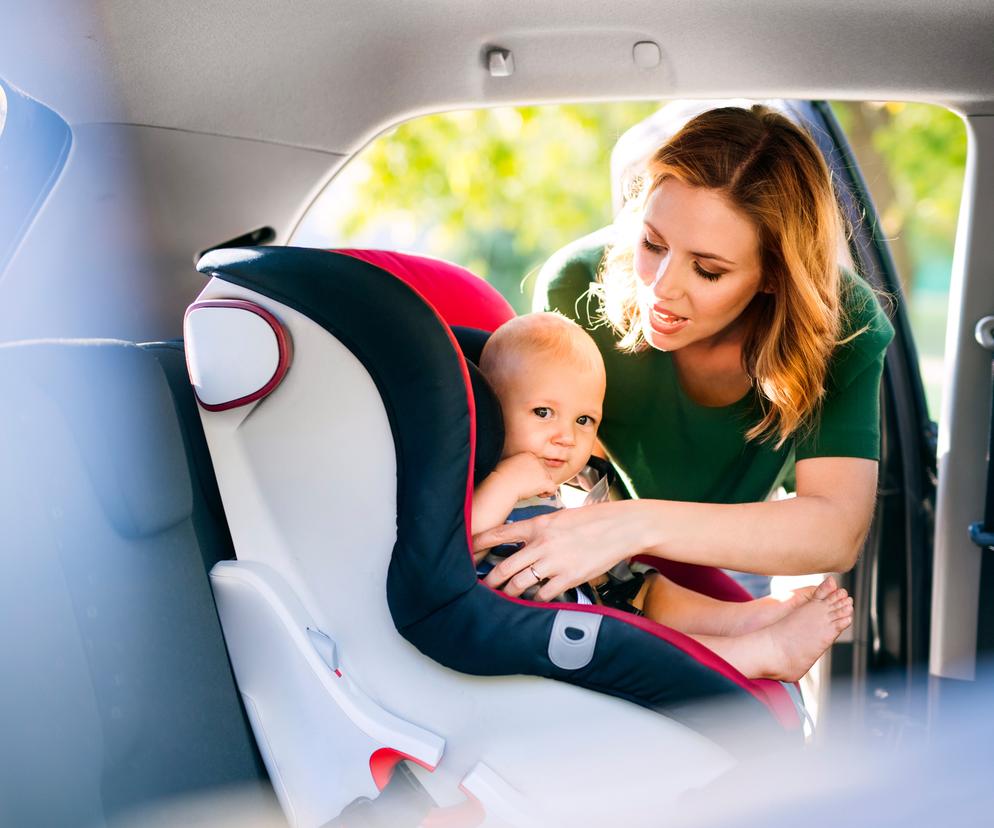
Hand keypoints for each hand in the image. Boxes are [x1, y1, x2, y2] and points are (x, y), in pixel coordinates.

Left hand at [475, 500, 649, 600]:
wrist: (621, 527)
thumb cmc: (592, 521)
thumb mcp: (561, 517)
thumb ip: (540, 529)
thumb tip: (521, 538)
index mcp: (539, 525)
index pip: (500, 533)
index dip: (480, 542)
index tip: (469, 549)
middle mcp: (542, 543)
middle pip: (505, 566)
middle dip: (490, 580)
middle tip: (482, 586)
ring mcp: (554, 562)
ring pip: (519, 584)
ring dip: (509, 593)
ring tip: (505, 596)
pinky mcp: (568, 578)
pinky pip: (542, 594)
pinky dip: (535, 599)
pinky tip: (534, 599)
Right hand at [493, 452, 557, 499]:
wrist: (502, 485)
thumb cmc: (501, 478)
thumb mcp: (510, 465)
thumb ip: (520, 466)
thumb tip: (525, 474)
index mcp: (528, 455)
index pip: (537, 465)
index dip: (532, 475)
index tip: (524, 481)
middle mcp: (537, 460)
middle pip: (544, 472)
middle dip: (537, 481)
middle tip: (526, 487)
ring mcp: (542, 470)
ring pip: (548, 480)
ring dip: (541, 487)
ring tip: (529, 491)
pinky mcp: (544, 481)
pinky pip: (553, 488)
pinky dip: (548, 493)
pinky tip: (539, 495)